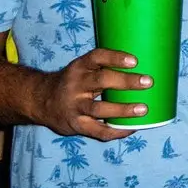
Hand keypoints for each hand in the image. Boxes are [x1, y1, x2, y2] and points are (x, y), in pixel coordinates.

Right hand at [35, 48, 149, 140]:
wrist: (40, 100)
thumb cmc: (72, 82)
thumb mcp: (81, 69)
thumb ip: (103, 68)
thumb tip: (142, 68)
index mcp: (80, 67)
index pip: (97, 57)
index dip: (115, 57)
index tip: (135, 61)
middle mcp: (76, 84)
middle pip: (101, 81)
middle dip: (126, 82)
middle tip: (148, 82)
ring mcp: (75, 106)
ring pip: (99, 108)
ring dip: (123, 110)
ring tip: (143, 109)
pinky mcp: (76, 125)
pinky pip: (98, 131)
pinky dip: (116, 131)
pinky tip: (132, 128)